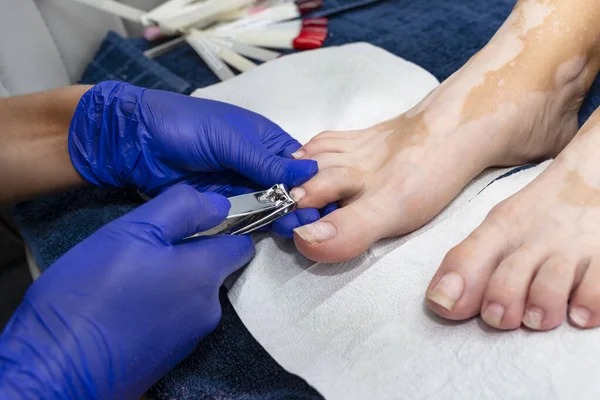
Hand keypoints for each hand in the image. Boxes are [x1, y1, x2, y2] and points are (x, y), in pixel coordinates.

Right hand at [0, 185, 253, 399]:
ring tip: (126, 278)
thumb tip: (219, 202)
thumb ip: (181, 210)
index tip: (194, 219)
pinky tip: (125, 305)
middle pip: (212, 268)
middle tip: (142, 249)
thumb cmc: (88, 297)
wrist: (54, 371)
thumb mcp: (130, 233)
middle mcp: (208, 309)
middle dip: (186, 253)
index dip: (223, 225)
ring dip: (169, 280)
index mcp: (204, 275)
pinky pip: (174, 317)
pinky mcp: (170, 356)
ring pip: (190, 292)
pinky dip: (158, 306)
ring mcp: (190, 337)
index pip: (240, 243)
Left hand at [67, 81, 328, 235]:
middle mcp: (255, 165)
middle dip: (301, 204)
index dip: (314, 182)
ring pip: (269, 207)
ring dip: (283, 218)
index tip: (326, 201)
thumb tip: (311, 173)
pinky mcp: (220, 206)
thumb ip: (267, 161)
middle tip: (312, 222)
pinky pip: (245, 219)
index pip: (298, 164)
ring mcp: (238, 187)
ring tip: (296, 230)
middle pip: (287, 189)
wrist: (136, 141)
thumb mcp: (231, 140)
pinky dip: (259, 226)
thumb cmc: (186, 128)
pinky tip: (273, 234)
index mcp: (263, 140)